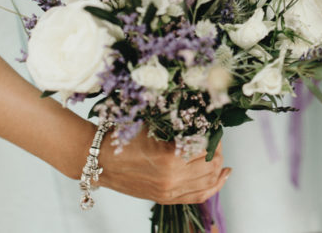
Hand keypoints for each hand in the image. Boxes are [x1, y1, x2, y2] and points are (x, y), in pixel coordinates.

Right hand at [99, 135, 229, 203]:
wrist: (99, 160)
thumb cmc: (123, 138)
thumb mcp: (153, 127)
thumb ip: (179, 128)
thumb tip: (203, 123)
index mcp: (170, 158)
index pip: (206, 148)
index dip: (213, 136)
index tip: (213, 127)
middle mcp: (172, 178)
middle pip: (211, 166)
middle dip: (218, 150)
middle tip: (216, 138)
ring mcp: (169, 191)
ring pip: (208, 182)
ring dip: (218, 167)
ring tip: (220, 154)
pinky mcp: (166, 198)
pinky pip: (198, 196)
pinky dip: (214, 187)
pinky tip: (223, 176)